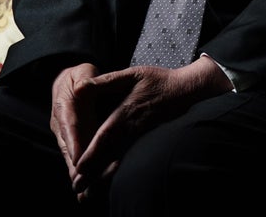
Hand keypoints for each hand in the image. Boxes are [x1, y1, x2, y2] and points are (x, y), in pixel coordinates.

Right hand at [48, 62, 102, 193]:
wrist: (71, 80)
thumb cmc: (81, 75)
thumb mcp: (84, 71)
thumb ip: (85, 77)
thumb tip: (82, 88)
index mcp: (64, 104)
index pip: (69, 124)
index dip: (73, 142)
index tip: (78, 157)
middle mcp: (60, 123)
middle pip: (67, 146)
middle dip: (75, 165)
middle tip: (83, 181)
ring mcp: (64, 134)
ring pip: (70, 156)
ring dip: (77, 172)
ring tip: (85, 190)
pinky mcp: (70, 141)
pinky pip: (75, 157)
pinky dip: (80, 172)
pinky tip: (87, 188)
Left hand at [66, 57, 232, 201]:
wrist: (187, 91)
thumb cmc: (159, 81)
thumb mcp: (133, 74)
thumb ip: (107, 80)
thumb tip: (81, 86)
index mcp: (126, 111)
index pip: (106, 134)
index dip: (93, 151)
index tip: (79, 166)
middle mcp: (133, 127)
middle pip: (110, 153)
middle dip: (93, 170)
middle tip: (78, 186)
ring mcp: (141, 136)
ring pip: (119, 158)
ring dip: (103, 174)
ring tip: (87, 190)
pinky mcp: (146, 139)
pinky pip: (129, 157)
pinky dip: (116, 170)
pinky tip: (107, 178)